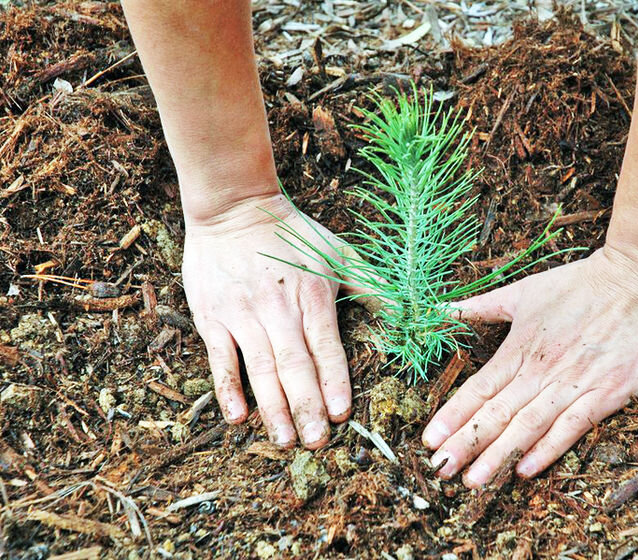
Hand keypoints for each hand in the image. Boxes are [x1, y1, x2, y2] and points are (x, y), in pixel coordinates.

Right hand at [182, 193, 350, 448]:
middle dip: (307, 406)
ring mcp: (243, 314)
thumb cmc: (292, 233)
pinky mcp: (213, 316)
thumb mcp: (338, 252)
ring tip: (285, 440)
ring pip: (260, 368)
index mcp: (313, 296)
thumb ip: (373, 285)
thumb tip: (412, 311)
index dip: (334, 380)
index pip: (326, 346)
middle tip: (317, 442)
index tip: (342, 413)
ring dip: (273, 406)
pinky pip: (220, 358)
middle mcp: (278, 308)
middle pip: (295, 364)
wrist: (234, 207)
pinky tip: (238, 417)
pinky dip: (228, 388)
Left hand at [422, 247, 637, 485]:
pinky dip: (547, 450)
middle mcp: (540, 371)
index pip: (478, 389)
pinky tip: (525, 470)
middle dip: (466, 444)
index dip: (452, 416)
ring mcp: (573, 385)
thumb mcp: (524, 291)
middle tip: (440, 470)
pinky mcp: (605, 395)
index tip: (429, 440)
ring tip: (474, 481)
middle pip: (496, 414)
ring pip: (527, 427)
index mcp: (519, 348)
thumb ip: (482, 307)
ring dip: (498, 456)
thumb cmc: (579, 285)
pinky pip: (571, 428)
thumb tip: (442, 310)